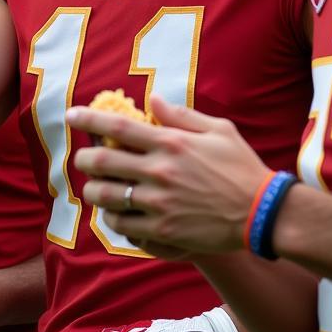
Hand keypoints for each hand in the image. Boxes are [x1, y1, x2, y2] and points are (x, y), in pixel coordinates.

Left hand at [67, 96, 268, 254]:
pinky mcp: (163, 232)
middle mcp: (159, 171)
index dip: (88, 120)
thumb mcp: (218, 129)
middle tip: (81, 159)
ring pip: (107, 197)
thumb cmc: (241, 166)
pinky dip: (113, 219)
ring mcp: (159, 203)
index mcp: (171, 142)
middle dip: (84, 159)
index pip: (117, 127)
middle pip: (103, 162)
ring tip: (94, 189)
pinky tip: (116, 214)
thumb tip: (152, 99)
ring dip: (93, 192)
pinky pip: (123, 226)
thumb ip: (181, 114)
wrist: (261, 213)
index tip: (70, 115)